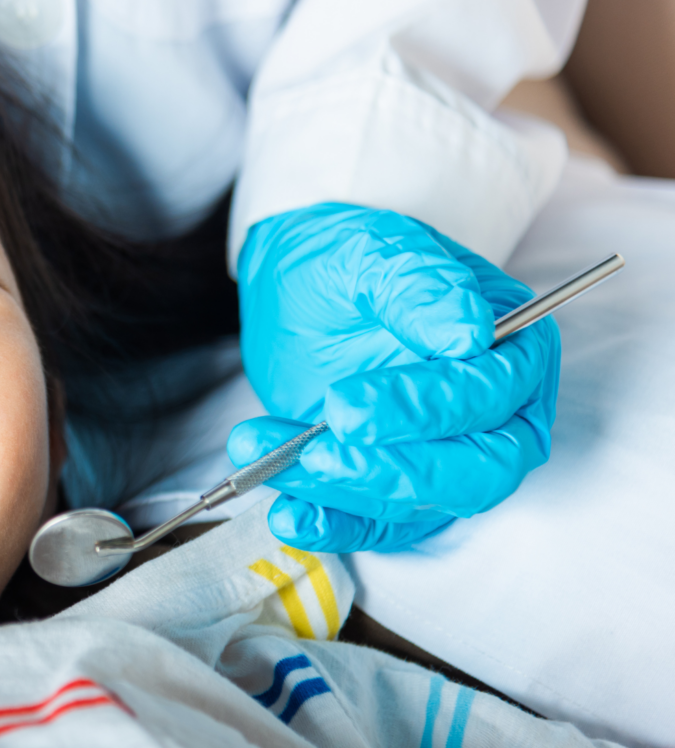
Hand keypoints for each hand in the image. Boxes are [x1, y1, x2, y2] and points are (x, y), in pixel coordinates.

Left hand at [233, 203, 559, 551]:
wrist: (303, 282)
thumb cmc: (352, 259)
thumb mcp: (375, 252)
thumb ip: (420, 286)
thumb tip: (469, 332)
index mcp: (514, 348)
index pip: (488, 395)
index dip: (423, 408)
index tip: (344, 404)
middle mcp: (498, 414)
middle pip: (476, 470)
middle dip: (393, 469)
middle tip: (316, 450)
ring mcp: (450, 456)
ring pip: (420, 502)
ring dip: (341, 491)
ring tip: (265, 459)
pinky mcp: (399, 486)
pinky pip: (379, 525)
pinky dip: (332, 526)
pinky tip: (286, 514)